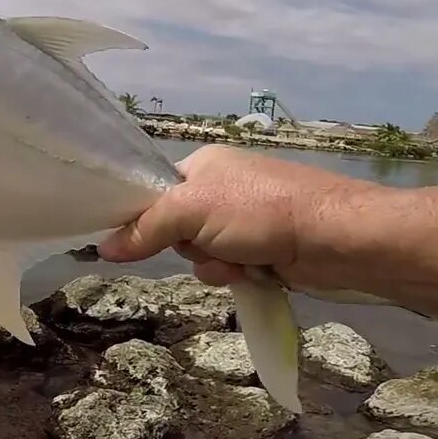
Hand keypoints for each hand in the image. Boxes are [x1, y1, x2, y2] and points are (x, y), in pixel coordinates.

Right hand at [97, 145, 382, 288]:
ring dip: (214, 264)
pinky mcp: (262, 248)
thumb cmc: (259, 211)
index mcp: (202, 164)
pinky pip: (228, 267)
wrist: (335, 238)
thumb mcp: (191, 212)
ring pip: (201, 253)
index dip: (144, 217)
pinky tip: (255, 272)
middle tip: (207, 244)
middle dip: (188, 246)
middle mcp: (221, 188)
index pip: (154, 191)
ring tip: (239, 261)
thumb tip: (102, 248)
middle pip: (175, 228)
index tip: (133, 239)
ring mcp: (244, 220)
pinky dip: (236, 274)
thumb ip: (145, 229)